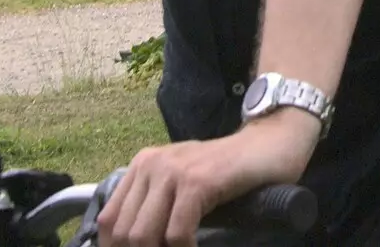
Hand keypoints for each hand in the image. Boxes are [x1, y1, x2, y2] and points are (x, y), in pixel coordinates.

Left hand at [98, 109, 320, 246]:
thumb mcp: (183, 184)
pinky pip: (177, 233)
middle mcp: (151, 164)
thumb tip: (135, 243)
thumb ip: (157, 206)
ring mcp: (174, 171)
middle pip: (123, 233)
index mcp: (142, 165)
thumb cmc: (229, 171)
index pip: (108, 221)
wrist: (271, 142)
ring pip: (143, 237)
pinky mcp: (198, 182)